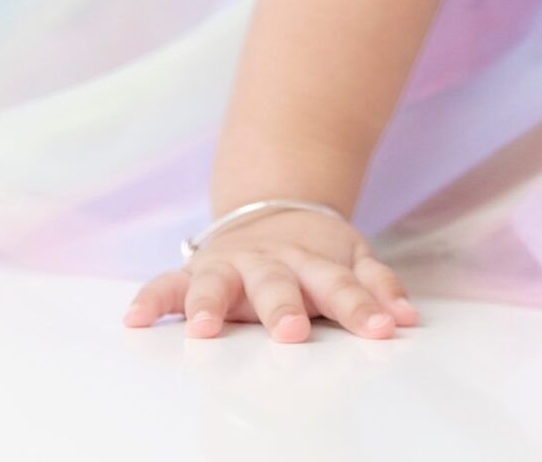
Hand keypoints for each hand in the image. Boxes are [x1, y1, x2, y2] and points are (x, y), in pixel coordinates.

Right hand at [121, 205, 421, 340]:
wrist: (272, 210)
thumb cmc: (312, 254)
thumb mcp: (351, 259)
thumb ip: (377, 286)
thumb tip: (408, 317)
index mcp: (311, 263)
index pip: (341, 287)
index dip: (362, 308)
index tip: (381, 328)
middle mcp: (268, 264)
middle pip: (278, 285)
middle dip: (283, 308)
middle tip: (292, 331)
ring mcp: (229, 267)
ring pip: (217, 282)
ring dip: (209, 304)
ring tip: (202, 326)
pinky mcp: (194, 274)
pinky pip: (166, 285)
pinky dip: (150, 299)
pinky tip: (134, 318)